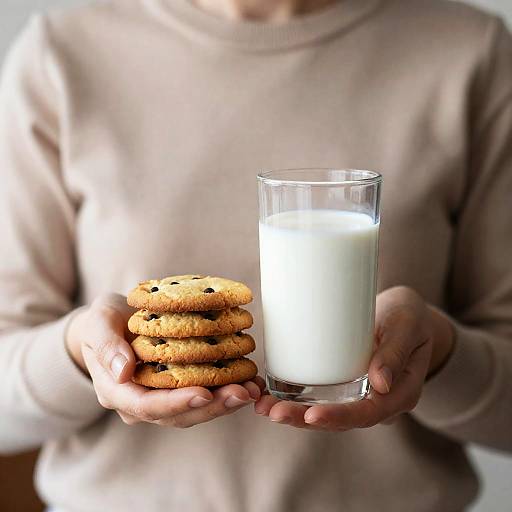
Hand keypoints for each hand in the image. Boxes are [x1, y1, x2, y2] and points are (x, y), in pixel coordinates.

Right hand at [66, 293, 262, 426]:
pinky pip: (202, 394)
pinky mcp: (177, 389)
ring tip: (253, 390)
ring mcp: (160, 399)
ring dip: (225, 403)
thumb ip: (106, 345)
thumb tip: (123, 371)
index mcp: (117, 392)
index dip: (177, 403)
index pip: (147, 406)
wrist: (109, 326)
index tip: (204, 394)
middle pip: (177, 415)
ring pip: (194, 410)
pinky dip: (225, 390)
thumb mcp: (97, 323)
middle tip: (243, 394)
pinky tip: (249, 381)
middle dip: (213, 407)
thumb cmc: (102, 323)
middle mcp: (139, 404)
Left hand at [255, 286, 454, 430]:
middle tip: (271, 411)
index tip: (311, 414)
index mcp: (400, 393)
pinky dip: (294, 397)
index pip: (368, 413)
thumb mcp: (408, 325)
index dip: (339, 417)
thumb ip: (396, 351)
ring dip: (293, 412)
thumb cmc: (410, 317)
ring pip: (325, 410)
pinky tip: (268, 392)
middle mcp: (377, 400)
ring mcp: (358, 393)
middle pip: (340, 419)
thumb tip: (381, 385)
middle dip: (303, 418)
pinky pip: (319, 396)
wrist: (406, 315)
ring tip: (262, 406)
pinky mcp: (343, 383)